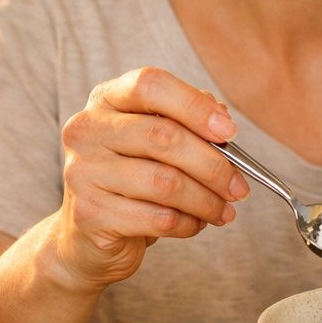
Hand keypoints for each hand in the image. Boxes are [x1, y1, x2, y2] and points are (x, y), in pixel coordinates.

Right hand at [48, 67, 248, 288]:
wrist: (88, 238)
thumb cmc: (131, 183)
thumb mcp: (157, 145)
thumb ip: (187, 123)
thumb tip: (222, 118)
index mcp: (106, 100)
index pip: (150, 85)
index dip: (194, 106)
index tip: (229, 131)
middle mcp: (87, 130)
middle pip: (164, 136)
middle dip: (213, 165)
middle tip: (239, 187)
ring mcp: (82, 172)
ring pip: (164, 182)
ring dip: (206, 201)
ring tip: (223, 210)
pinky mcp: (89, 214)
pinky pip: (157, 218)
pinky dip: (188, 224)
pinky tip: (195, 223)